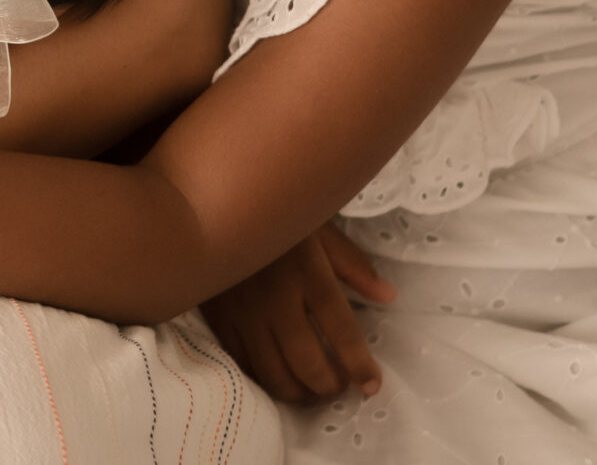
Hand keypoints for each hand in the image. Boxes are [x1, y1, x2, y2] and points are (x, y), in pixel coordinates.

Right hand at [201, 223, 394, 404]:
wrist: (210, 201)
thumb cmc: (273, 214)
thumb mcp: (318, 227)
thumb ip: (352, 264)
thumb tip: (386, 296)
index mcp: (307, 272)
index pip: (341, 331)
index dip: (359, 365)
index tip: (371, 385)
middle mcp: (275, 298)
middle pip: (307, 362)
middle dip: (330, 385)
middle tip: (341, 385)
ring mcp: (242, 312)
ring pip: (273, 373)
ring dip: (300, 393)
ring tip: (313, 391)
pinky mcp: (218, 317)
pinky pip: (243, 363)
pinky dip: (265, 379)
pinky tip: (278, 376)